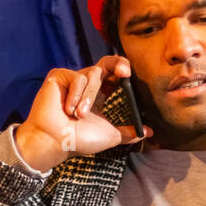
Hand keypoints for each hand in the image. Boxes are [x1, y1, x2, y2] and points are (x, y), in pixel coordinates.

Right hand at [14, 56, 151, 171]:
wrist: (56, 142)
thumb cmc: (79, 141)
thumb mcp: (111, 136)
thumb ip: (129, 132)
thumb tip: (149, 132)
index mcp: (98, 96)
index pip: (114, 75)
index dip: (123, 70)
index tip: (130, 74)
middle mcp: (86, 85)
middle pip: (106, 62)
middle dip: (117, 63)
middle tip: (125, 72)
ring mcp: (72, 79)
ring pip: (92, 74)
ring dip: (88, 97)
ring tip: (79, 115)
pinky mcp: (59, 76)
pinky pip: (76, 77)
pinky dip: (76, 95)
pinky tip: (68, 109)